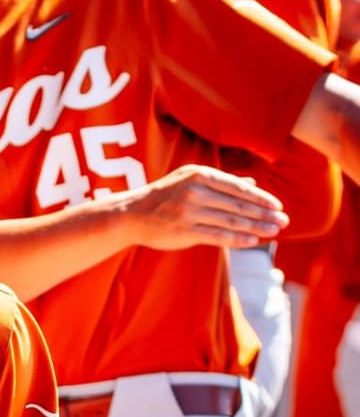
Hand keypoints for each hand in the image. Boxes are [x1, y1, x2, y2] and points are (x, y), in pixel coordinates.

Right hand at [123, 164, 288, 249]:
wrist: (132, 214)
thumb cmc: (164, 196)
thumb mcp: (190, 180)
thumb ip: (221, 182)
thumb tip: (252, 183)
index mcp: (199, 175)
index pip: (237, 187)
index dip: (261, 198)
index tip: (278, 206)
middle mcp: (195, 191)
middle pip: (237, 204)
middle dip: (263, 214)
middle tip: (284, 221)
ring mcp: (189, 212)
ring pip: (230, 220)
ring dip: (256, 227)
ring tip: (274, 232)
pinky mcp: (184, 231)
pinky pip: (217, 235)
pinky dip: (237, 238)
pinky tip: (253, 241)